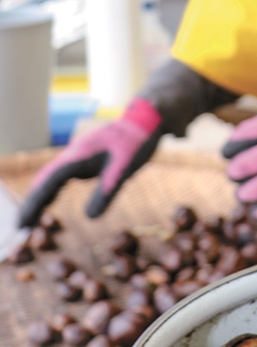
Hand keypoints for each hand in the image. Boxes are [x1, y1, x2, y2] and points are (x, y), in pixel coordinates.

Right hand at [19, 98, 163, 226]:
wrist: (145, 120)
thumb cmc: (137, 143)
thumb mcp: (125, 168)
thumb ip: (108, 190)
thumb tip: (89, 218)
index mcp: (79, 156)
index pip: (49, 182)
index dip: (35, 203)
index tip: (23, 222)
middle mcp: (73, 154)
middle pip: (44, 180)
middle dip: (31, 203)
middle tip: (21, 226)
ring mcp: (77, 154)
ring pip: (50, 177)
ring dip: (39, 197)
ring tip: (29, 219)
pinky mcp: (84, 157)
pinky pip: (60, 175)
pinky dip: (50, 189)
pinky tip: (49, 201)